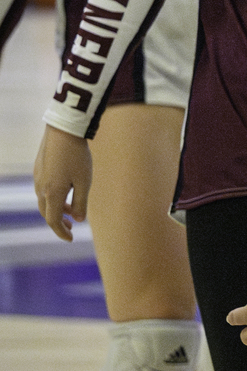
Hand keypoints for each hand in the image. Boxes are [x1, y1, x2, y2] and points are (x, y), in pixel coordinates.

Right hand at [34, 126, 91, 240]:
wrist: (63, 130)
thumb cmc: (77, 156)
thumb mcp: (85, 181)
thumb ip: (81, 202)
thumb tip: (79, 220)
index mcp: (52, 194)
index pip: (54, 221)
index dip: (61, 232)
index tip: (71, 239)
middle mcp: (41, 188)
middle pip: (47, 213)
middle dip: (59, 222)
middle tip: (72, 227)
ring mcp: (38, 178)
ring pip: (44, 201)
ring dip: (58, 208)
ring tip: (73, 210)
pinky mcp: (39, 168)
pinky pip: (44, 189)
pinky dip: (54, 196)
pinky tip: (66, 191)